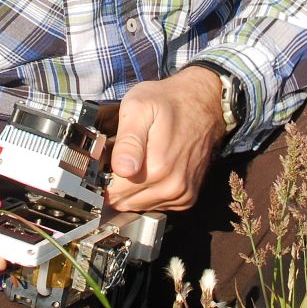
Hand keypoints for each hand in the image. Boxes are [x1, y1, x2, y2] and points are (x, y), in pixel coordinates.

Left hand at [105, 66, 226, 212]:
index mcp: (157, 168)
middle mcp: (172, 187)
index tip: (105, 158)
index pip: (112, 192)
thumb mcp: (139, 108)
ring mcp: (181, 194)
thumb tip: (121, 169)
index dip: (101, 175)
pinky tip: (149, 170)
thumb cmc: (169, 101)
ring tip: (136, 160)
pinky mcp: (187, 197)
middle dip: (115, 183)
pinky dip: (147, 192)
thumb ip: (128, 141)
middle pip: (124, 201)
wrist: (205, 103)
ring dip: (131, 189)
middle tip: (120, 156)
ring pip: (138, 206)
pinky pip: (156, 205)